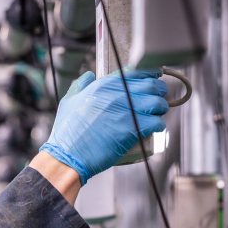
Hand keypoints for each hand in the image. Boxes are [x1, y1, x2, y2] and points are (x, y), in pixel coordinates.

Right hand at [39, 69, 168, 183]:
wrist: (68, 155)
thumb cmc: (67, 133)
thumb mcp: (68, 102)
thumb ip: (80, 85)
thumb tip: (89, 75)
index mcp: (104, 85)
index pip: (136, 72)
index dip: (150, 74)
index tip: (155, 77)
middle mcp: (118, 94)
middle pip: (151, 86)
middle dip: (159, 92)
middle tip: (158, 99)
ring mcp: (127, 111)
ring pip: (158, 103)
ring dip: (160, 109)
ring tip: (156, 115)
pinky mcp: (133, 129)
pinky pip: (157, 123)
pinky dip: (158, 125)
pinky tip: (154, 128)